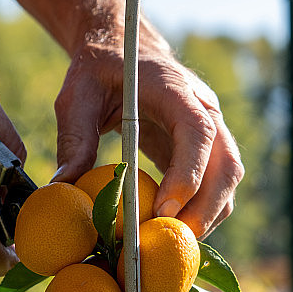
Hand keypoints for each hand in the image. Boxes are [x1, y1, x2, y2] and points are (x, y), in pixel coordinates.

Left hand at [52, 42, 243, 237]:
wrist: (124, 51)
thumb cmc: (99, 71)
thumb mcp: (77, 96)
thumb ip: (74, 138)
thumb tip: (63, 188)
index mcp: (176, 90)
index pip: (198, 132)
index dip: (189, 173)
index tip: (165, 209)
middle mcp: (204, 110)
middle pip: (227, 165)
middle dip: (205, 208)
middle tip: (171, 240)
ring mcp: (212, 130)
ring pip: (229, 179)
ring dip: (208, 214)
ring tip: (171, 240)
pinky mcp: (206, 150)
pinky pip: (217, 185)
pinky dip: (202, 210)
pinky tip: (173, 226)